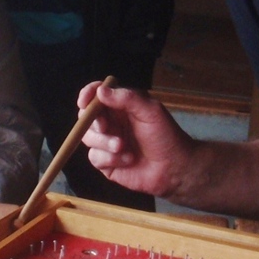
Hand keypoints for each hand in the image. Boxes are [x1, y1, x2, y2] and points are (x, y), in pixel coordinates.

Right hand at [76, 81, 194, 197]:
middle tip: (105, 127)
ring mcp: (107, 143)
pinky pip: (95, 157)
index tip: (84, 101)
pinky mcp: (107, 163)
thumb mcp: (151, 111)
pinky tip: (128, 160)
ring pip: (87, 138)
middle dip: (93, 122)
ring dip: (104, 142)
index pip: (97, 94)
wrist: (174, 168)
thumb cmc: (166, 136)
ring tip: (124, 147)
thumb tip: (101, 90)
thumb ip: (127, 98)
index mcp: (121, 106)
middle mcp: (111, 123)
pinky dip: (110, 158)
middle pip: (86, 117)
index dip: (87, 95)